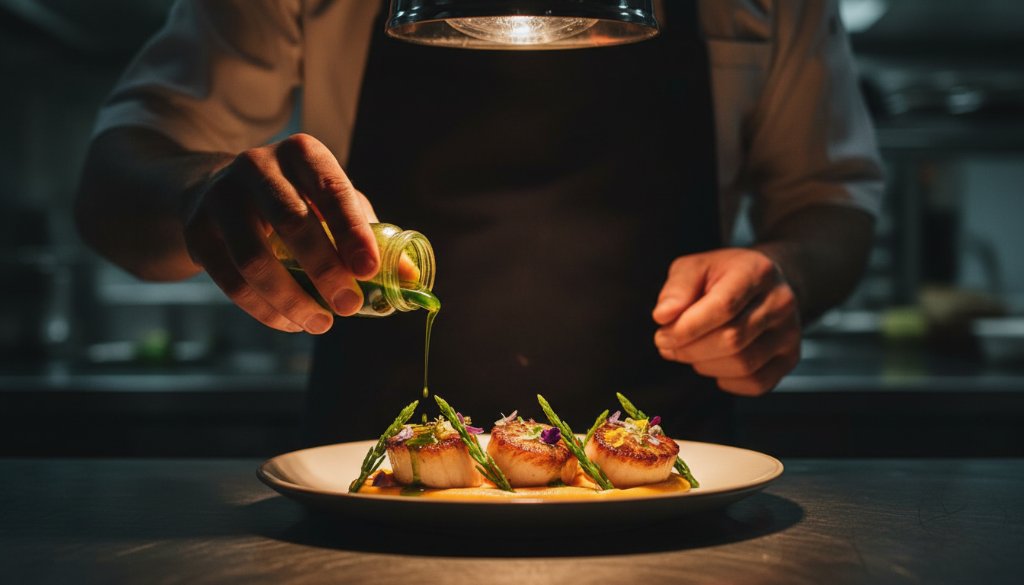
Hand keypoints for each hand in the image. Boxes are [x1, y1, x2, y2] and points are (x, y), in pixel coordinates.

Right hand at [182, 133, 379, 333]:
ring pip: (254, 259)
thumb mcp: (336, 206)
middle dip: (324, 270)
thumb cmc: (296, 201)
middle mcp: (256, 166)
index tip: (370, 271)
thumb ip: (372, 238)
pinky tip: (291, 322)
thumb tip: (409, 279)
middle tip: (349, 306)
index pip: (331, 190)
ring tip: (321, 324)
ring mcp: (220, 197)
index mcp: (302, 153)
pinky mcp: (197, 232)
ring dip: (292, 300)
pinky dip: (264, 310)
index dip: (352, 232)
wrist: (218, 191)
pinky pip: (231, 282)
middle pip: (291, 222)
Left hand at [652, 248, 800, 395]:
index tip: (661, 335)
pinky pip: (755, 383)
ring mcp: (790, 332)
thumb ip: (677, 288)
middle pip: (732, 340)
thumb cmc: (723, 276)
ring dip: (704, 364)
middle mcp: (781, 302)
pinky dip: (726, 380)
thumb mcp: (695, 267)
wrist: (764, 285)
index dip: (687, 328)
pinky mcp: (790, 358)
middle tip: (667, 345)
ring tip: (690, 351)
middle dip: (690, 349)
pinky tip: (714, 362)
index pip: (724, 307)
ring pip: (743, 365)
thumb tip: (663, 316)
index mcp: (757, 271)